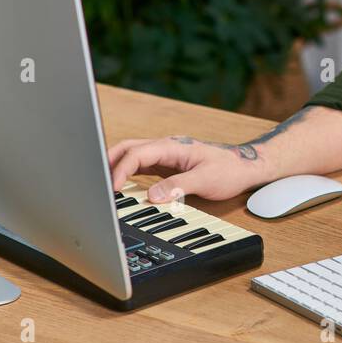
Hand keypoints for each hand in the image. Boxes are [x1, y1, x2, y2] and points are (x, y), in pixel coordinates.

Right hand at [107, 134, 274, 202]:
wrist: (245, 167)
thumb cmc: (230, 169)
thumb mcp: (206, 179)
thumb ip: (179, 186)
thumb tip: (152, 196)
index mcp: (172, 146)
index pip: (137, 153)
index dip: (121, 170)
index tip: (113, 189)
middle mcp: (166, 148)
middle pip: (128, 149)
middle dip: (108, 163)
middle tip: (96, 184)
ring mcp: (166, 156)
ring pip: (132, 156)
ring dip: (116, 168)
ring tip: (104, 187)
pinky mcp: (167, 166)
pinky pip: (141, 167)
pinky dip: (128, 174)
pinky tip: (122, 187)